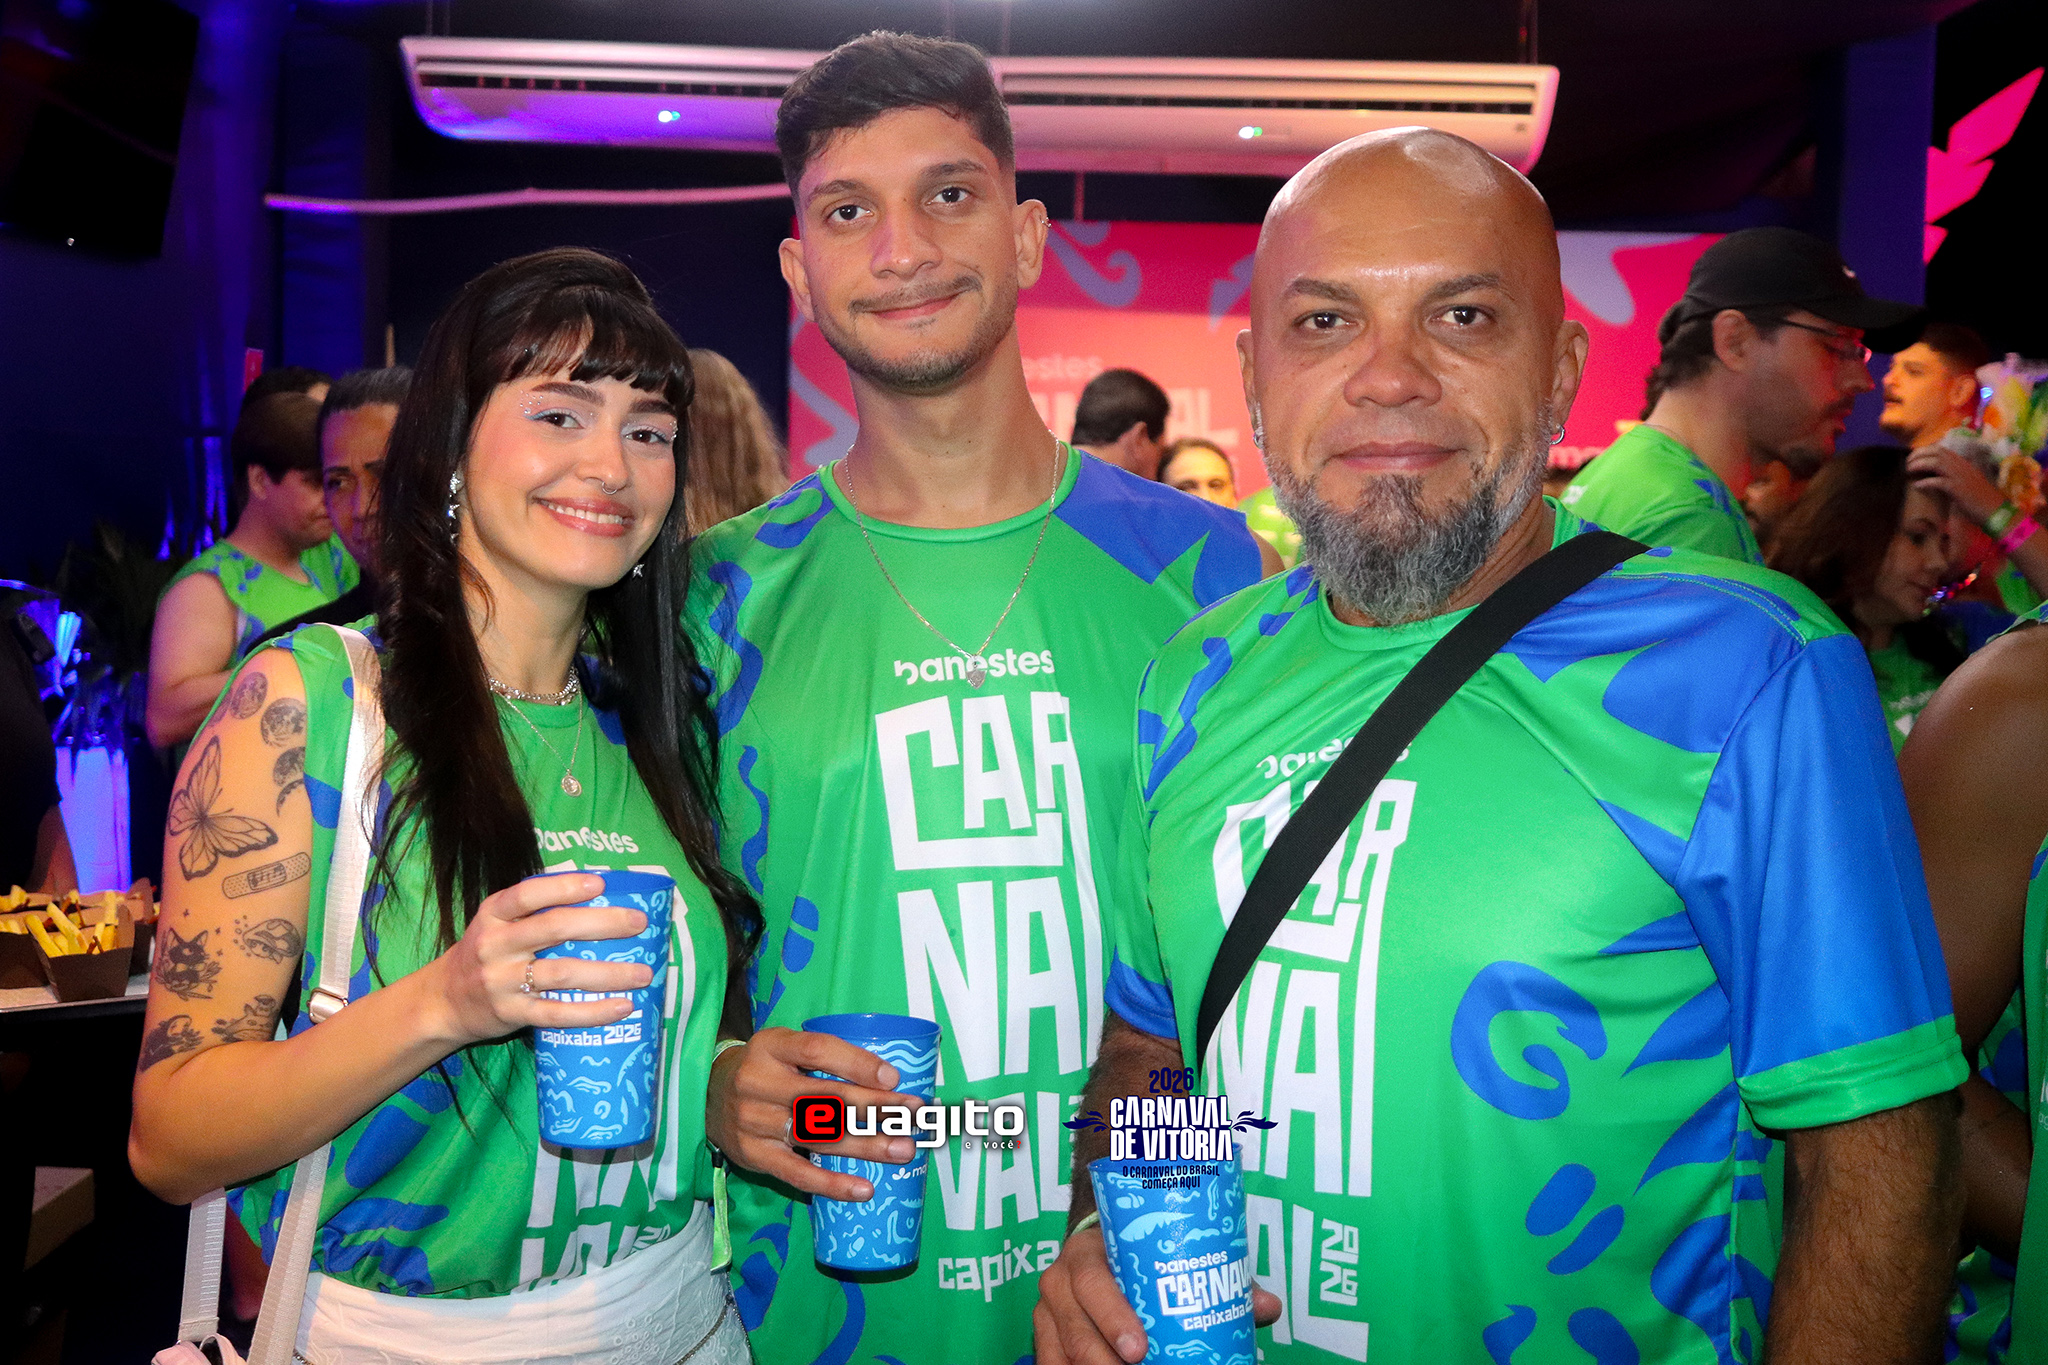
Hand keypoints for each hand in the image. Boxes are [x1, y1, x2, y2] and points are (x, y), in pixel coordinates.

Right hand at [423, 871, 654, 1047]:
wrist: (444, 1001)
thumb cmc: (488, 953)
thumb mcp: (498, 923)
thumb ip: (536, 909)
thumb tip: (601, 892)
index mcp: (493, 915)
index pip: (528, 894)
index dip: (564, 887)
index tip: (601, 883)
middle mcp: (495, 945)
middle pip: (554, 928)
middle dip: (602, 924)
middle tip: (639, 923)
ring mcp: (502, 981)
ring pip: (563, 973)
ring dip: (608, 973)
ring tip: (643, 973)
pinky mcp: (512, 1014)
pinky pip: (557, 1013)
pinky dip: (593, 1011)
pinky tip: (623, 1006)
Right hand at [706, 1027, 920, 1199]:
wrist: (707, 1094)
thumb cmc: (764, 1068)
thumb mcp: (784, 1046)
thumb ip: (823, 1057)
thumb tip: (888, 1076)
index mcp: (771, 1046)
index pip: (817, 1051)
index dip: (857, 1063)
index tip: (893, 1077)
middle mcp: (759, 1082)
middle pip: (824, 1097)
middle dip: (876, 1107)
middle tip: (914, 1114)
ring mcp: (754, 1121)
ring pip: (818, 1136)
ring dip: (866, 1146)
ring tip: (903, 1150)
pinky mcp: (753, 1155)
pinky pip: (797, 1173)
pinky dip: (831, 1184)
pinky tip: (863, 1188)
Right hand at [1034, 1225, 1282, 1364]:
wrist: (1098, 1252)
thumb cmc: (1138, 1259)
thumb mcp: (1166, 1259)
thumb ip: (1215, 1280)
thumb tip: (1266, 1306)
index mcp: (1085, 1253)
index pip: (1091, 1281)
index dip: (1112, 1316)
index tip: (1141, 1349)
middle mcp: (1058, 1282)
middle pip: (1074, 1329)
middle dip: (1103, 1359)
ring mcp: (1047, 1315)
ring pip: (1060, 1354)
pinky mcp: (1045, 1340)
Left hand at [1908, 445, 2004, 526]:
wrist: (1995, 511)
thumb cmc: (1980, 499)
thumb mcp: (1967, 482)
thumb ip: (1953, 476)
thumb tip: (1934, 476)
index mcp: (1964, 463)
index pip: (1942, 449)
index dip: (1926, 450)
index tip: (1914, 456)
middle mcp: (1962, 466)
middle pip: (1937, 452)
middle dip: (1919, 454)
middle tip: (1907, 462)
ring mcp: (1961, 476)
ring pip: (1936, 462)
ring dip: (1919, 464)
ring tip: (1908, 470)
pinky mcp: (1958, 489)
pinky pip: (1938, 482)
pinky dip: (1925, 482)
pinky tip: (1917, 486)